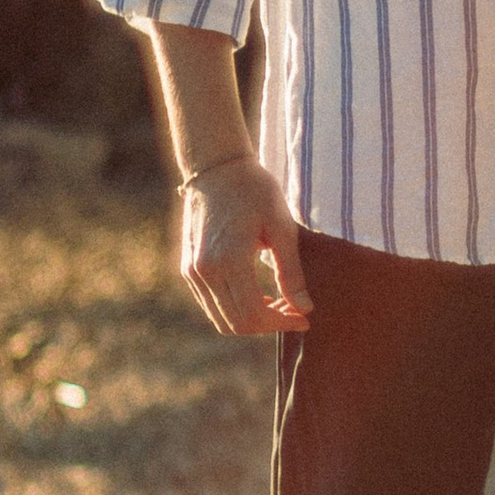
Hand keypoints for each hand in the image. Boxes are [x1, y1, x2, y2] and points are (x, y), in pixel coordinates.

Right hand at [179, 159, 312, 336]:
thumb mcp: (282, 228)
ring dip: (252, 321)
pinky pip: (211, 304)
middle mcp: (205, 271)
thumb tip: (305, 309)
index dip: (282, 323)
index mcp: (230, 261)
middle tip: (295, 311)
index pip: (254, 315)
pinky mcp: (188, 268)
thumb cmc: (255, 192)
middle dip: (269, 325)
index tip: (305, 318)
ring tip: (279, 304)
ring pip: (221, 319)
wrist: (217, 169)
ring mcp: (193, 271)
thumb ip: (291, 273)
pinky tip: (257, 296)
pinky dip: (235, 310)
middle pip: (237, 324)